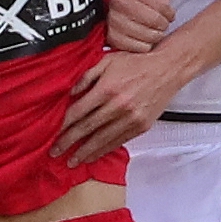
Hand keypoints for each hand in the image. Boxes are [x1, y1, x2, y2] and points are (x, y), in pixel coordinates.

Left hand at [51, 51, 185, 166]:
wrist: (167, 69)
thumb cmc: (137, 63)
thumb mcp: (107, 60)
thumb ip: (87, 76)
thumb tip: (70, 93)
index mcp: (107, 88)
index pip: (79, 111)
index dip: (64, 125)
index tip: (53, 133)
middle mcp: (118, 106)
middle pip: (87, 128)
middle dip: (68, 142)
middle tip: (55, 152)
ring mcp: (130, 118)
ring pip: (102, 140)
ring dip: (85, 152)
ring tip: (72, 161)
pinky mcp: (141, 126)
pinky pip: (118, 142)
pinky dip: (104, 150)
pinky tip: (93, 155)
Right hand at [106, 0, 175, 52]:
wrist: (120, 11)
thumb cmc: (141, 3)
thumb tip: (170, 14)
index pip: (161, 3)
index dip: (169, 12)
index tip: (169, 14)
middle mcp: (119, 1)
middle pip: (154, 19)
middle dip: (163, 24)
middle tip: (163, 24)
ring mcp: (113, 20)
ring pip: (148, 35)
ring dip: (156, 36)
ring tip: (154, 31)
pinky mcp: (112, 37)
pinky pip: (139, 47)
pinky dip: (145, 46)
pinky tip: (144, 39)